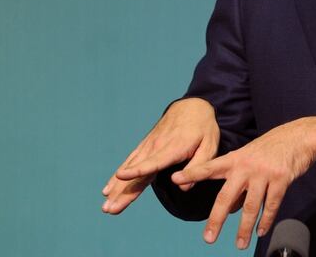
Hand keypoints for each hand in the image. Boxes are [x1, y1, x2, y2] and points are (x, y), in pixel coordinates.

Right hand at [102, 97, 219, 213]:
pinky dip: (119, 174)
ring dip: (117, 186)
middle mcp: (156, 147)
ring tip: (105, 203)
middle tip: (108, 208)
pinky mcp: (145, 145)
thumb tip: (183, 188)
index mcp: (173, 148)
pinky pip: (130, 161)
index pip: (153, 162)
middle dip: (122, 190)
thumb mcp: (210, 146)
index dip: (137, 170)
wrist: (192, 106)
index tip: (121, 176)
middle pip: (137, 171)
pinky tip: (110, 187)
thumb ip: (198, 167)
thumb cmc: (203, 128)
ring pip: (130, 168)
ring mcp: (149, 145)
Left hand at [171, 116, 315, 249]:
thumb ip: (236, 184)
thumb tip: (229, 210)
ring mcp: (263, 173)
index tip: (175, 178)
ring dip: (244, 228)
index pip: (209, 167)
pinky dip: (266, 221)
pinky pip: (271, 205)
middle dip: (216, 219)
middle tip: (208, 238)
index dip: (192, 173)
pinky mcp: (281, 179)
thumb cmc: (270, 149)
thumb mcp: (248, 160)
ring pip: (250, 206)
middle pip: (226, 196)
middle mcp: (245, 166)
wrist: (298, 137)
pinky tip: (261, 231)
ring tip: (239, 244)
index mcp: (234, 159)